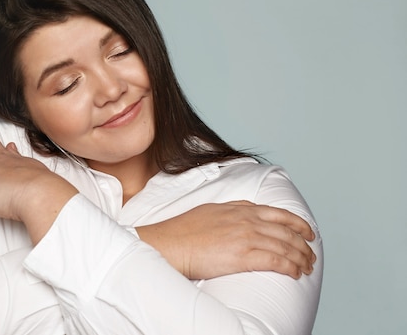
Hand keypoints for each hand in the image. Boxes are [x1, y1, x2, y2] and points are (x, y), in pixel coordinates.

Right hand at [136, 201, 315, 279]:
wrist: (170, 243)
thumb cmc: (183, 231)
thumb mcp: (211, 210)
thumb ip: (231, 210)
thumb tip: (243, 212)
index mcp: (239, 209)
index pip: (278, 213)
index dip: (297, 223)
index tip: (308, 232)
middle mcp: (246, 220)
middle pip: (286, 231)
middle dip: (303, 244)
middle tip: (311, 255)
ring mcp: (246, 237)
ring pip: (285, 246)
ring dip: (300, 258)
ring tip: (307, 267)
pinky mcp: (243, 256)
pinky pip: (276, 261)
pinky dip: (290, 267)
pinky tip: (295, 273)